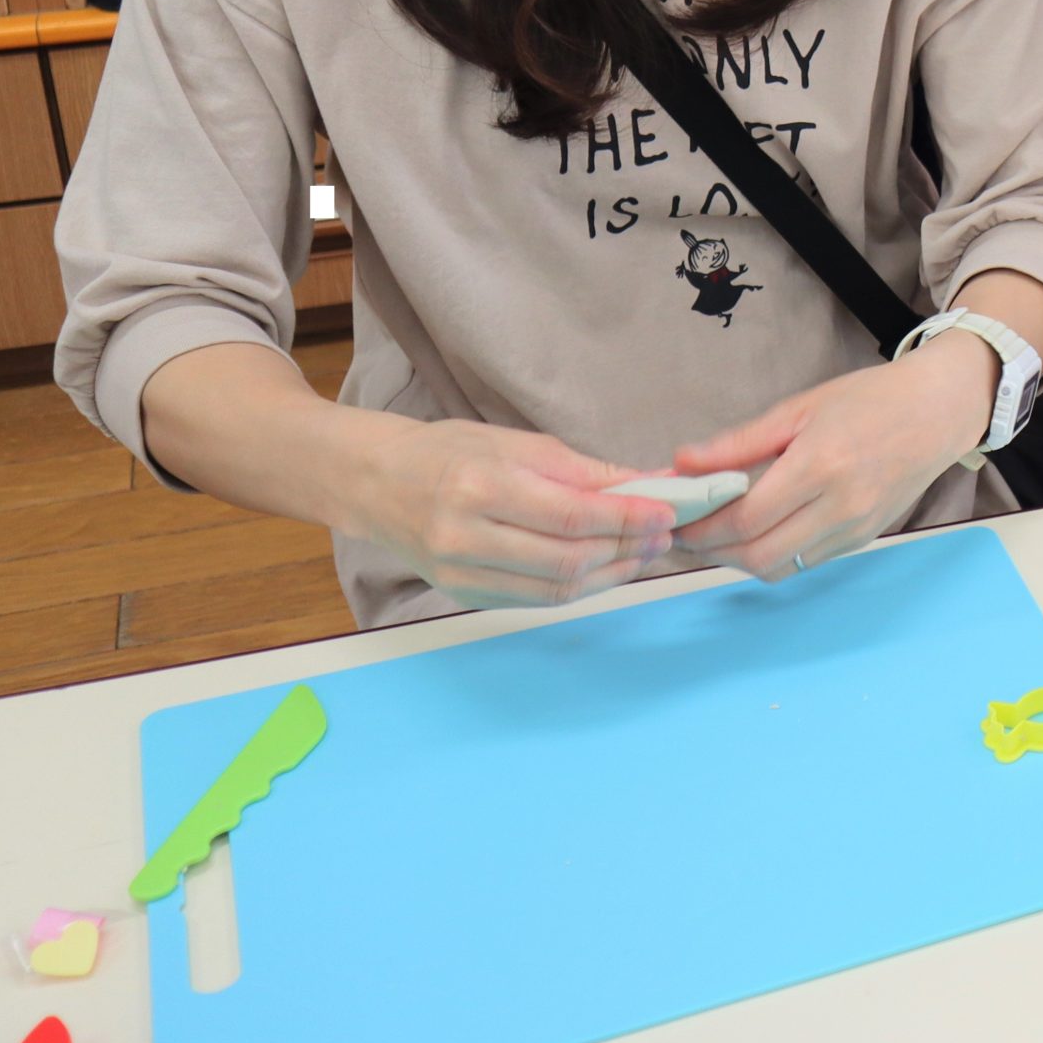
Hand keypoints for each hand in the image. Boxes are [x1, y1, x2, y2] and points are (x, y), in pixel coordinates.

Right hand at [344, 419, 680, 610]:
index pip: (571, 514)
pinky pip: (535, 600)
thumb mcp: (514, 442)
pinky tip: (605, 568)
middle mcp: (466, 538)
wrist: (376, 484)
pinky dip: (578, 587)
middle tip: (664, 533)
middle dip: (627, 548)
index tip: (666, 511)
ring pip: (556, 589)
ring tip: (644, 552)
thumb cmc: (447, 452)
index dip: (626, 518)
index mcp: (481, 488)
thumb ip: (580, 469)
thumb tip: (642, 483)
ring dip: (611, 574)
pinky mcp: (463, 595)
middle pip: (568, 558)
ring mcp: (461, 574)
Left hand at [667, 337, 995, 577]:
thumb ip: (739, 441)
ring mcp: (855, 529)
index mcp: (820, 466)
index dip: (702, 528)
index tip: (676, 520)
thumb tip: (683, 463)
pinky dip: (773, 556)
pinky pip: (805, 563)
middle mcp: (840, 507)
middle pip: (757, 556)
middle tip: (686, 534)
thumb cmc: (871, 400)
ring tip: (717, 534)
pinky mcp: (863, 539)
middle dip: (712, 551)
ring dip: (739, 559)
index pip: (745, 519)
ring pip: (780, 569)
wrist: (938, 411)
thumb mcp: (800, 407)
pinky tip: (759, 532)